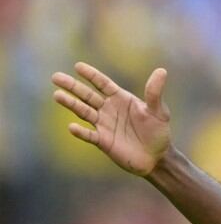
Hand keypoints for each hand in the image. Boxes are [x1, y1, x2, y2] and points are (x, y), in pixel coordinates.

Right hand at [52, 62, 170, 175]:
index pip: (103, 84)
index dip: (91, 75)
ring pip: (84, 112)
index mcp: (121, 99)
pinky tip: (72, 127)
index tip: (78, 66)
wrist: (157, 157)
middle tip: (55, 77)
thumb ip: (155, 93)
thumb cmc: (158, 131)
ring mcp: (104, 125)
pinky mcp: (103, 141)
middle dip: (72, 86)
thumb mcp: (158, 111)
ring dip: (71, 104)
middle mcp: (109, 110)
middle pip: (87, 95)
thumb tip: (162, 70)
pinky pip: (89, 135)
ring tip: (57, 95)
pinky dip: (81, 132)